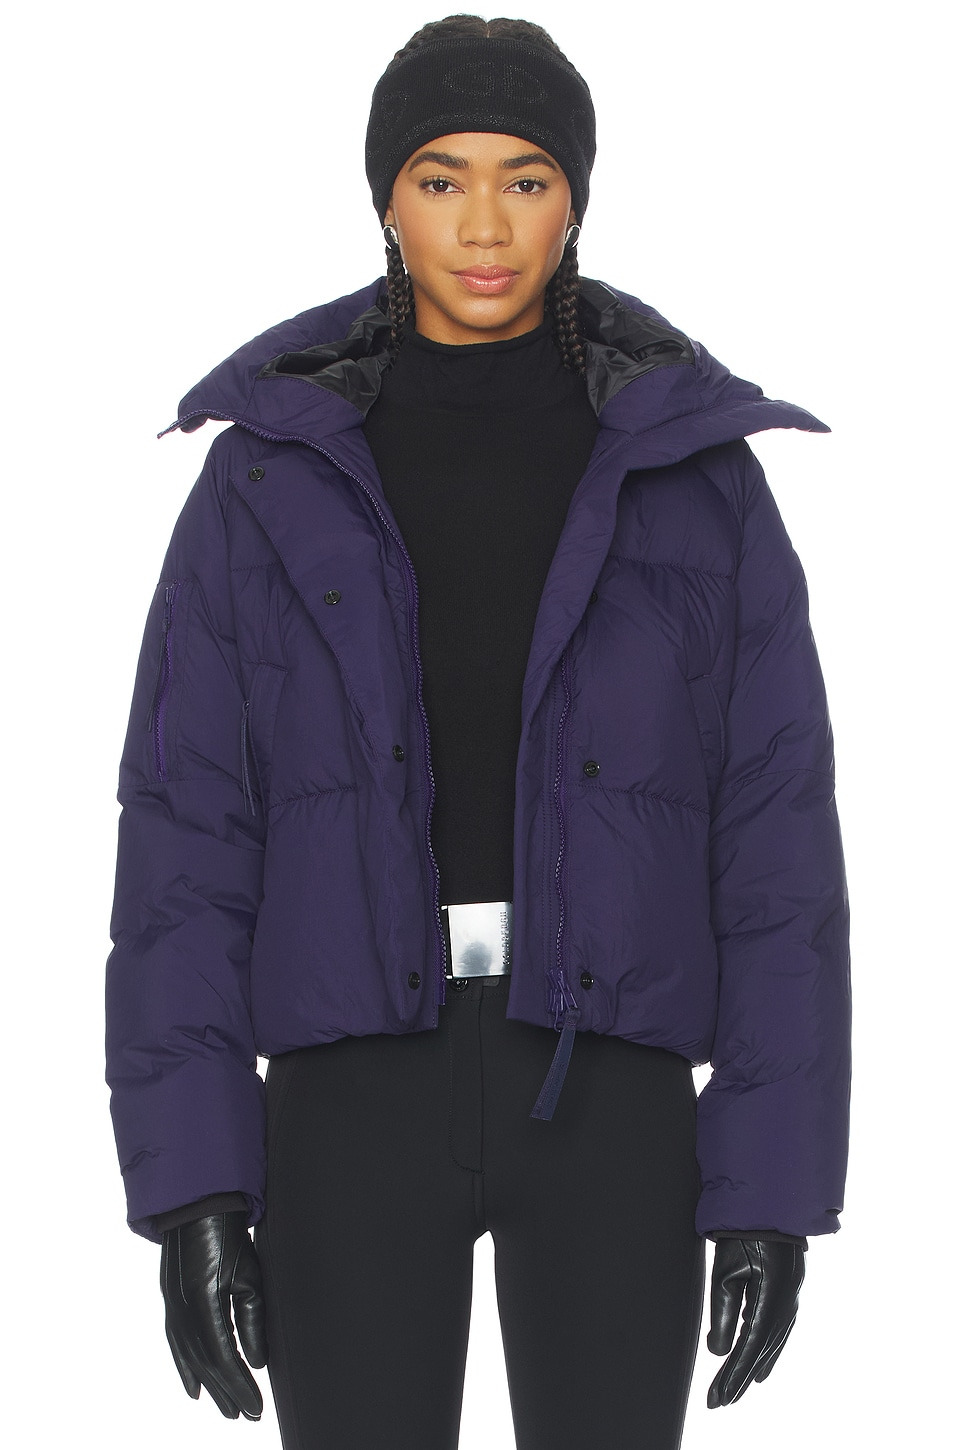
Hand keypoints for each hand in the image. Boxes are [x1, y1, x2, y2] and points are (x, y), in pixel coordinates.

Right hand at [160, 1210, 267, 1419]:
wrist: (196, 1206)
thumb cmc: (228, 1233)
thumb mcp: (249, 1274)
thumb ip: (252, 1319)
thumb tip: (257, 1362)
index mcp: (204, 1302)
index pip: (224, 1357)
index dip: (240, 1385)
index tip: (256, 1406)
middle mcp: (183, 1311)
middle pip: (206, 1364)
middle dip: (228, 1393)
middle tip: (247, 1416)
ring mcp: (173, 1307)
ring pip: (190, 1359)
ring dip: (210, 1387)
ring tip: (227, 1410)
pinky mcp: (171, 1303)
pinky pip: (177, 1346)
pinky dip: (186, 1370)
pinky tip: (195, 1390)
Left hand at [706, 1238, 804, 1406]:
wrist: (771, 1201)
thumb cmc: (743, 1232)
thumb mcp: (725, 1271)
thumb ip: (722, 1314)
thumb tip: (719, 1352)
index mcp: (770, 1300)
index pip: (748, 1348)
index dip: (733, 1376)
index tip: (718, 1399)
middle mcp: (786, 1304)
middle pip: (761, 1350)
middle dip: (740, 1377)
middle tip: (721, 1401)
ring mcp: (791, 1297)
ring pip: (773, 1342)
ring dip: (755, 1366)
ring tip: (740, 1388)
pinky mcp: (790, 1289)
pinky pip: (780, 1330)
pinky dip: (770, 1350)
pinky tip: (763, 1359)